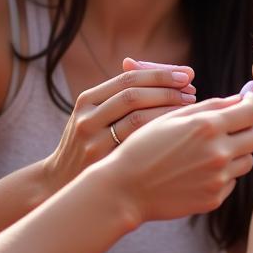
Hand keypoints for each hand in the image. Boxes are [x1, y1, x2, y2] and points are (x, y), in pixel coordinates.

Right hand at [42, 59, 196, 191]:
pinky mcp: (104, 163)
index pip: (128, 79)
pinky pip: (140, 145)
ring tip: (189, 109)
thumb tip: (168, 71)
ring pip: (138, 119)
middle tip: (192, 91)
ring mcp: (94, 141)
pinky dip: (162, 135)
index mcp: (87, 100)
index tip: (186, 74)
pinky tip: (179, 133)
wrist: (60, 181)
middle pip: (134, 96)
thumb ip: (124, 94)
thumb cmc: (90, 142)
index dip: (160, 74)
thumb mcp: (97, 115)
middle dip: (167, 91)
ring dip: (168, 111)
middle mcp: (88, 118)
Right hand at [102, 91, 252, 224]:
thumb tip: (241, 98)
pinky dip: (222, 172)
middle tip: (234, 123)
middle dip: (249, 127)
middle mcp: (218, 153)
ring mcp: (217, 179)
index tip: (248, 99)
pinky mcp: (214, 199)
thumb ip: (211, 106)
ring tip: (210, 148)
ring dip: (237, 151)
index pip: (252, 112)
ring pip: (247, 160)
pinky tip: (198, 169)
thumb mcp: (172, 118)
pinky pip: (231, 180)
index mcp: (207, 127)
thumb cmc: (143, 147)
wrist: (125, 189)